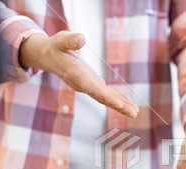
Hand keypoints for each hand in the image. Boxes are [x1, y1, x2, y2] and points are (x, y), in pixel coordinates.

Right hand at [19, 31, 138, 117]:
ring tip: (135, 112)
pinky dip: (118, 99)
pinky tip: (130, 104)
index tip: (119, 104)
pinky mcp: (93, 84)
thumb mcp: (61, 40)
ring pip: (106, 98)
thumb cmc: (56, 47)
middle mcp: (83, 84)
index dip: (106, 97)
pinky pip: (107, 94)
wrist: (50, 57)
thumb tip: (82, 39)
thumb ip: (70, 40)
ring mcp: (89, 86)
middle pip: (102, 97)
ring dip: (121, 106)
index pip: (93, 88)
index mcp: (76, 75)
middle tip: (134, 113)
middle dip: (118, 105)